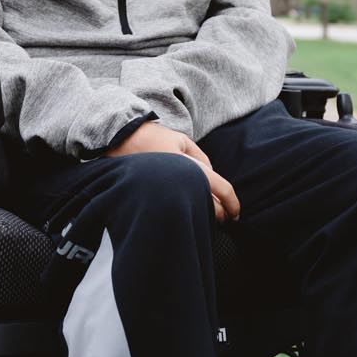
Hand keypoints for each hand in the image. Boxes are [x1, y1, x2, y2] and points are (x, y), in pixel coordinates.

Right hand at [105, 120, 239, 221]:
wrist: (119, 140)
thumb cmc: (152, 138)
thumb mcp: (182, 141)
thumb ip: (201, 159)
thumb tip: (211, 176)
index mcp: (192, 167)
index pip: (222, 190)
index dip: (233, 204)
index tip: (237, 214)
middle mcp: (181, 182)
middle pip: (211, 208)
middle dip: (221, 215)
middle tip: (225, 218)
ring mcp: (167, 192)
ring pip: (194, 212)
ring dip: (204, 216)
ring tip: (206, 215)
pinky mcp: (154, 198)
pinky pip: (177, 210)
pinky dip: (185, 212)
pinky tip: (185, 211)